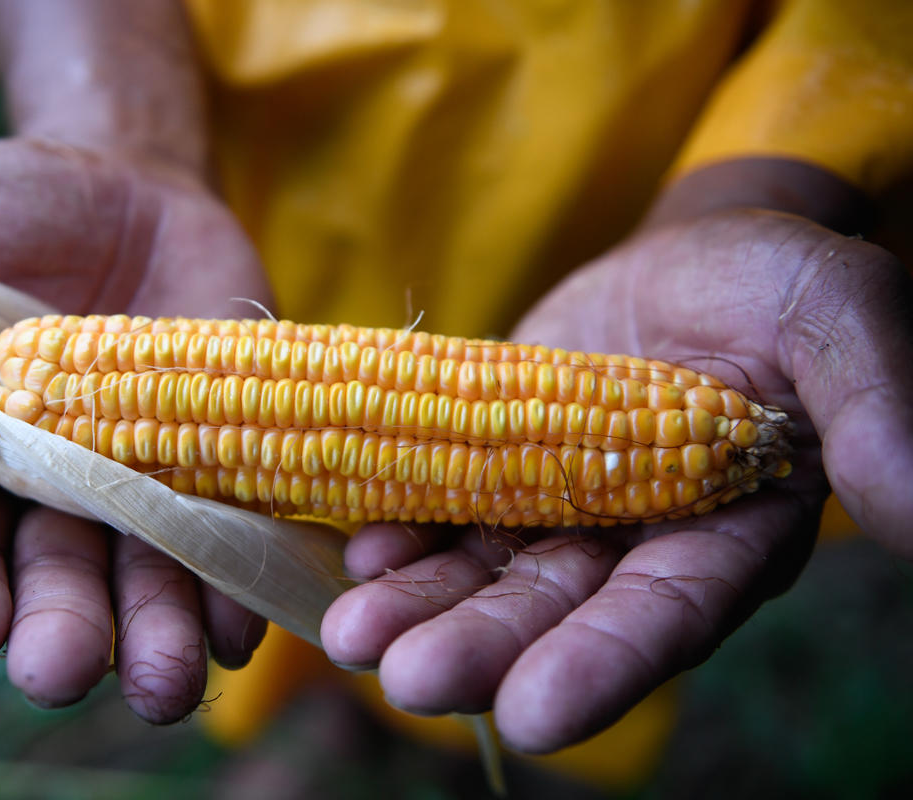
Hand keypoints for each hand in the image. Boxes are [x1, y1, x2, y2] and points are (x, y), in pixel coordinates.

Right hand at [0, 137, 270, 720]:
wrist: (137, 184)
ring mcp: (149, 481)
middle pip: (57, 584)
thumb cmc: (14, 205)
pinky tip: (240, 619)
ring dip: (158, 635)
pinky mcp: (226, 457)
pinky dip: (238, 583)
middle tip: (59, 667)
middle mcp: (60, 491)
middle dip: (59, 631)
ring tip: (168, 680)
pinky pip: (235, 536)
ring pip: (150, 581)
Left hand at [320, 208, 912, 750]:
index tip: (533, 715)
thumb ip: (874, 408)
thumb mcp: (836, 318)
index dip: (603, 663)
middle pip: (555, 609)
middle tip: (408, 681)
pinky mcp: (497, 462)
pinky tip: (359, 555)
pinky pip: (444, 508)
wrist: (688, 256)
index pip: (668, 612)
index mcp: (726, 534)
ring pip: (486, 571)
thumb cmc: (774, 285)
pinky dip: (403, 534)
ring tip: (351, 635)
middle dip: (483, 647)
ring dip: (421, 606)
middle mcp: (634, 544)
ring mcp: (558, 508)